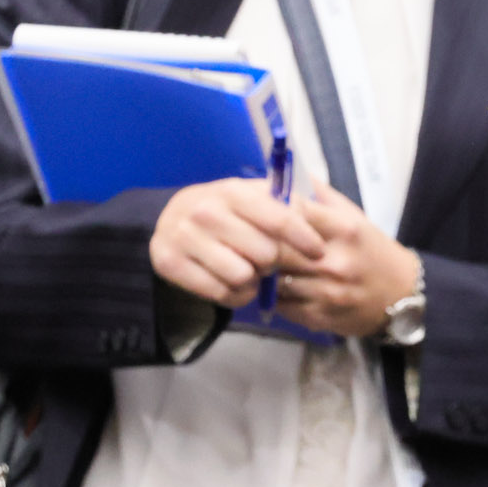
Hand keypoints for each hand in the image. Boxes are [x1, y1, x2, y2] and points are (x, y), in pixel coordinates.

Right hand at [149, 177, 325, 310]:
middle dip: (273, 261)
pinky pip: (220, 293)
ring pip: (243, 277)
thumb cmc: (226, 211)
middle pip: (265, 254)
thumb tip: (318, 223)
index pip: (279, 218)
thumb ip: (285, 205)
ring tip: (248, 270)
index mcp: (232, 191)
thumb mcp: (253, 197)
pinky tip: (230, 282)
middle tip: (266, 259)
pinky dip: (233, 295)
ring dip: (253, 281)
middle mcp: (205, 211)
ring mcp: (184, 237)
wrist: (172, 218)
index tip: (318, 252)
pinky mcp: (169, 263)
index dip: (304, 238)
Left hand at [276, 189, 420, 338]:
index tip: (262, 213)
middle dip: (261, 245)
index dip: (271, 212)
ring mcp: (327, 292)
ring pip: (274, 280)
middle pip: (278, 249)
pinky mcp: (319, 317)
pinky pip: (281, 305)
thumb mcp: (355, 217)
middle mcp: (336, 261)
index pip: (293, 213)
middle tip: (251, 241)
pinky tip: (276, 288)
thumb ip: (320, 196)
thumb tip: (286, 176)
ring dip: (264, 273)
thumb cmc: (372, 252)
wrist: (402, 296)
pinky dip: (273, 296)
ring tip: (261, 265)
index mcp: (345, 229)